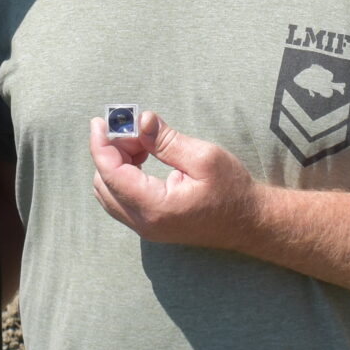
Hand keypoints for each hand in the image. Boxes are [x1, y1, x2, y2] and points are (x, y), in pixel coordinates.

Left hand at [88, 109, 260, 249]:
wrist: (250, 223)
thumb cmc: (233, 190)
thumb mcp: (204, 158)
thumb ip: (167, 140)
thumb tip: (140, 120)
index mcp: (156, 207)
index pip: (111, 174)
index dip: (101, 145)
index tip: (100, 121)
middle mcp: (145, 223)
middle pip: (104, 183)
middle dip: (111, 152)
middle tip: (133, 130)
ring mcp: (146, 228)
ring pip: (109, 193)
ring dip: (116, 164)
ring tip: (142, 142)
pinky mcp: (150, 226)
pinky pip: (121, 200)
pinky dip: (124, 176)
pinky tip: (143, 157)